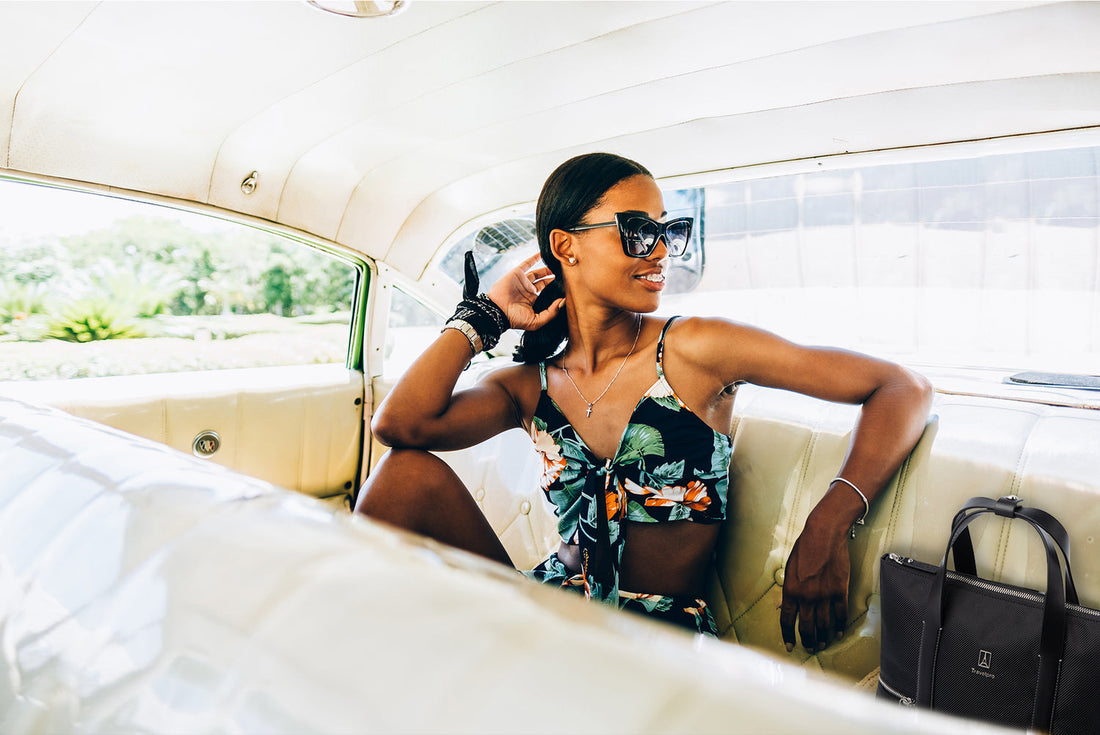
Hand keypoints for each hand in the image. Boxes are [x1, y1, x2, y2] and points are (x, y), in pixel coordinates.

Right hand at [486, 252, 564, 330]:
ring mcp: (523, 282)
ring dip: (547, 269)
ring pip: (537, 272)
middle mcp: (528, 290)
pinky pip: (527, 264)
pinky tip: (542, 254)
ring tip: (558, 265)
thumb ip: (551, 313)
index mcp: (533, 301)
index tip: (568, 286)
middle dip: (553, 278)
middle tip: (565, 274)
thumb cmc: (514, 319)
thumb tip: (562, 301)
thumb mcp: (536, 321)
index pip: (547, 293)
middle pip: (544, 282)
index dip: (556, 289)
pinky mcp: (517, 274)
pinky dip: (534, 258)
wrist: (497, 311)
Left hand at [779, 518, 850, 652]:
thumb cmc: (804, 548)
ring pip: (824, 625)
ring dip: (823, 637)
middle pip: (806, 627)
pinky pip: (840, 614)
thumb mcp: (789, 568)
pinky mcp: (840, 591)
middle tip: (809, 648)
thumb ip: (789, 589)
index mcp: (791, 591)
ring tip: (823, 644)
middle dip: (807, 641)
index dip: (787, 636)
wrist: (824, 535)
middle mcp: (807, 597)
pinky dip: (840, 626)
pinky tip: (839, 633)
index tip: (789, 646)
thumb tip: (784, 606)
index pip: (786, 620)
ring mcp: (824, 595)